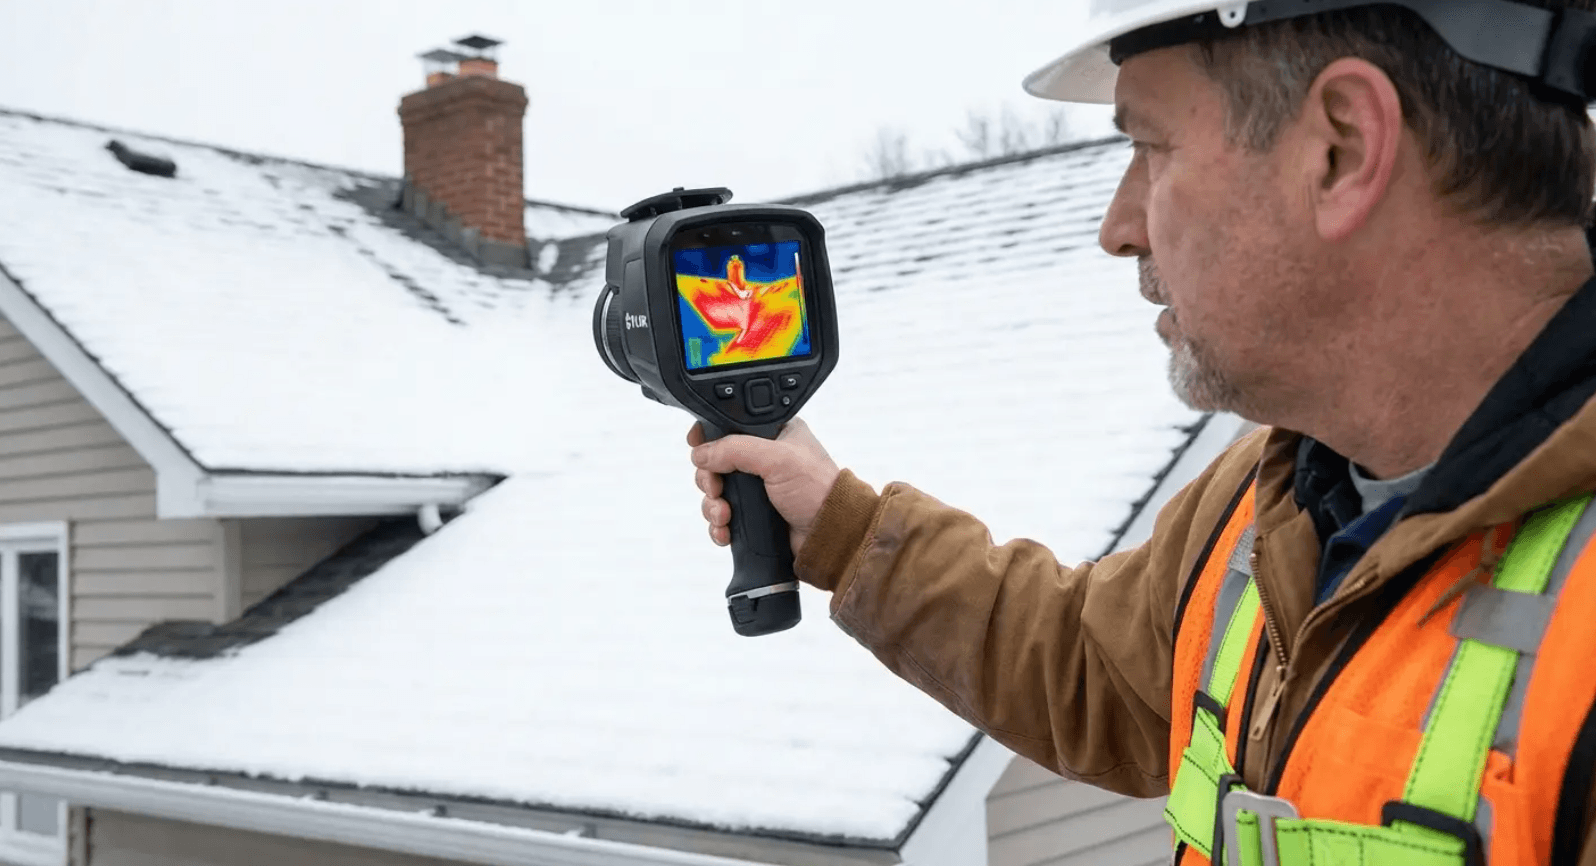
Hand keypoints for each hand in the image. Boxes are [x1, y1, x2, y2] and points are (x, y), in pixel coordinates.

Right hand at [689, 418, 841, 554]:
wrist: (831, 534)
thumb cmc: (818, 490)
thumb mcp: (778, 458)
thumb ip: (736, 449)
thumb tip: (700, 453)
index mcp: (771, 434)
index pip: (729, 427)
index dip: (709, 437)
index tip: (699, 449)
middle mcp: (761, 459)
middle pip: (714, 463)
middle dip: (709, 480)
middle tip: (717, 490)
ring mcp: (756, 488)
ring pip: (714, 492)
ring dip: (713, 506)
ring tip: (725, 516)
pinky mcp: (752, 514)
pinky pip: (721, 517)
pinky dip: (718, 525)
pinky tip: (726, 531)